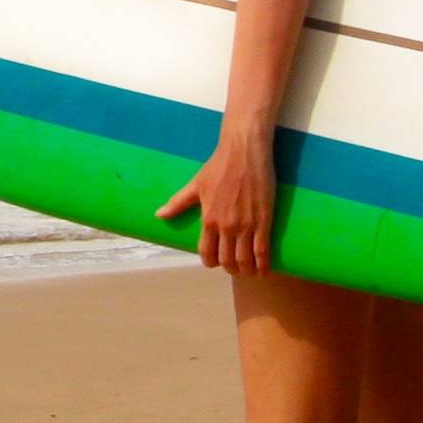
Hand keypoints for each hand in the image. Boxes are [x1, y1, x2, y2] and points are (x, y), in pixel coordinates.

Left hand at [159, 128, 277, 273]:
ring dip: (246, 270)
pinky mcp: (264, 221)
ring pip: (245, 260)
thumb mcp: (195, 185)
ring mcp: (246, 225)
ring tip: (249, 270)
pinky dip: (263, 264)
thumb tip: (159, 215)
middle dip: (230, 268)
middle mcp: (226, 226)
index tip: (215, 262)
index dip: (211, 262)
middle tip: (234, 267)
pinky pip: (263, 251)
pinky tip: (264, 269)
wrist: (244, 151)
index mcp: (208, 220)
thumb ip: (178, 203)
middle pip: (227, 260)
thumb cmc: (219, 166)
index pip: (207, 253)